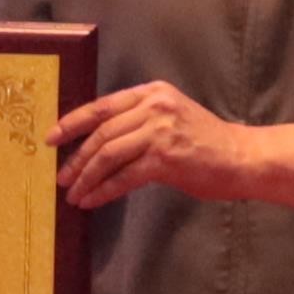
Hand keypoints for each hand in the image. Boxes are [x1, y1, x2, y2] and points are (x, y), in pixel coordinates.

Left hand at [54, 80, 254, 214]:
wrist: (242, 157)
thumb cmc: (205, 142)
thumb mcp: (170, 117)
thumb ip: (138, 120)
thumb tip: (97, 142)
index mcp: (152, 92)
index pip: (102, 106)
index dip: (72, 123)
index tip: (51, 138)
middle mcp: (154, 106)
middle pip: (101, 132)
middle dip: (76, 158)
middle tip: (61, 177)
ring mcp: (160, 131)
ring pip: (108, 154)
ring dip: (86, 177)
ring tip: (73, 193)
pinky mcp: (166, 158)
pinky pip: (124, 177)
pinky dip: (103, 191)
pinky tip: (92, 201)